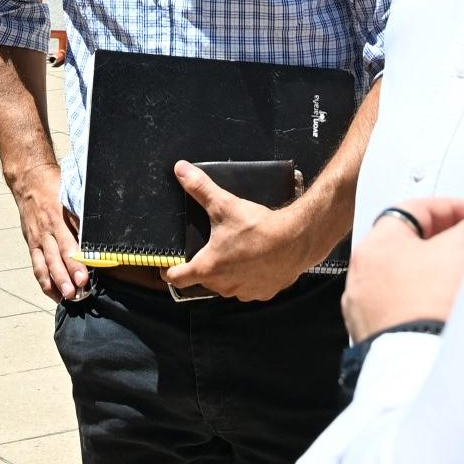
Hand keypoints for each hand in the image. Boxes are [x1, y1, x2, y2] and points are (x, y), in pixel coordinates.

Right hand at [8, 160, 87, 301]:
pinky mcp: (32, 244)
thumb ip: (81, 218)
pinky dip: (44, 281)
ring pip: (45, 265)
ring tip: (66, 298)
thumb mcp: (70, 197)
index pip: (69, 244)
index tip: (85, 276)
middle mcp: (47, 231)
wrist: (29, 181)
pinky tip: (54, 294)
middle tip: (77, 292)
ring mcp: (38, 239)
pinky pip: (37, 265)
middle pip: (57, 257)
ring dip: (55, 283)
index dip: (77, 261)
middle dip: (66, 276)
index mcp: (58, 218)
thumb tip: (96, 236)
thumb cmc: (55, 188)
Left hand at [164, 160, 322, 301]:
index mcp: (208, 267)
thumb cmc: (258, 228)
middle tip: (212, 246)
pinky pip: (249, 288)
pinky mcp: (262, 293)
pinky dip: (249, 277)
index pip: (177, 278)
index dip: (169, 271)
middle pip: (204, 279)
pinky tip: (255, 261)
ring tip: (235, 252)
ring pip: (227, 285)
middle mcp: (222, 286)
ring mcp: (243, 292)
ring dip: (228, 273)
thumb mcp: (224, 205)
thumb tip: (181, 170)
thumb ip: (200, 188)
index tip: (167, 266)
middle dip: (205, 265)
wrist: (296, 241)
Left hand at [341, 196, 463, 341]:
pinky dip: (429, 307)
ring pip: (410, 282)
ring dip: (439, 277)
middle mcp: (362, 279)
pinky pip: (408, 312)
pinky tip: (452, 314)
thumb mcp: (463, 250)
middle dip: (448, 244)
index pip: (417, 210)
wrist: (421, 368)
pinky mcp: (378, 339)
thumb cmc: (432, 309)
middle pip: (411, 247)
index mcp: (375, 247)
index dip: (455, 208)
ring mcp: (367, 313)